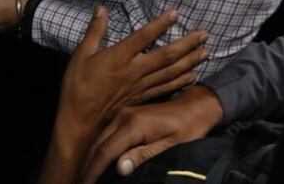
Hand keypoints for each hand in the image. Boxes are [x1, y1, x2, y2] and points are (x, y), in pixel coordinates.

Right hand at [41, 9, 208, 183]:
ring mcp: (140, 86)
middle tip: (205, 34)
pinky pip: (165, 89)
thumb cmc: (78, 87)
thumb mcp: (81, 55)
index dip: (161, 24)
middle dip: (187, 44)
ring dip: (190, 62)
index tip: (176, 12)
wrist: (80, 122)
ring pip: (170, 73)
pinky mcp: (141, 98)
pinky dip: (180, 82)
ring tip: (207, 52)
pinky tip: (193, 76)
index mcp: (119, 57)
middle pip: (166, 56)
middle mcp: (134, 71)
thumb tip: (101, 8)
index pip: (144, 36)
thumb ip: (94, 31)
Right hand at [80, 85, 223, 182]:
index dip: (93, 172)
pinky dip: (99, 149)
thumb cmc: (187, 128)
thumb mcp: (169, 146)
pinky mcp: (125, 114)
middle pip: (97, 146)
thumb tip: (119, 169)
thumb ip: (142, 156)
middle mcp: (123, 116)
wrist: (195, 106)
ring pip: (99, 139)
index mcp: (132, 125)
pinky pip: (106, 134)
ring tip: (88, 177)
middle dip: (88, 168)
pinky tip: (98, 161)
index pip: (104, 152)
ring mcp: (123, 113)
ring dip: (92, 159)